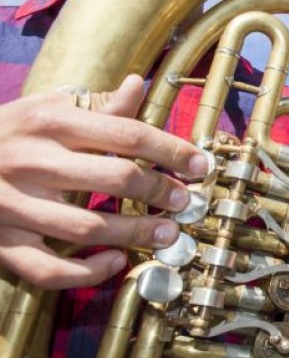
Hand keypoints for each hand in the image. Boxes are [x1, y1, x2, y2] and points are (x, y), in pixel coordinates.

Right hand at [0, 75, 208, 288]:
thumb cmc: (5, 134)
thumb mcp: (44, 108)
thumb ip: (95, 105)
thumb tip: (138, 85)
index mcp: (49, 123)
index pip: (126, 134)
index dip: (171, 151)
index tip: (200, 165)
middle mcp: (31, 162)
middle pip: (113, 179)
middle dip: (159, 192)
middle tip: (185, 202)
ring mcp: (13, 206)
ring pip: (85, 229)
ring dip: (134, 234)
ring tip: (166, 234)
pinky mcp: (1, 242)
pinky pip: (46, 270)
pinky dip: (86, 273)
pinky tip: (116, 262)